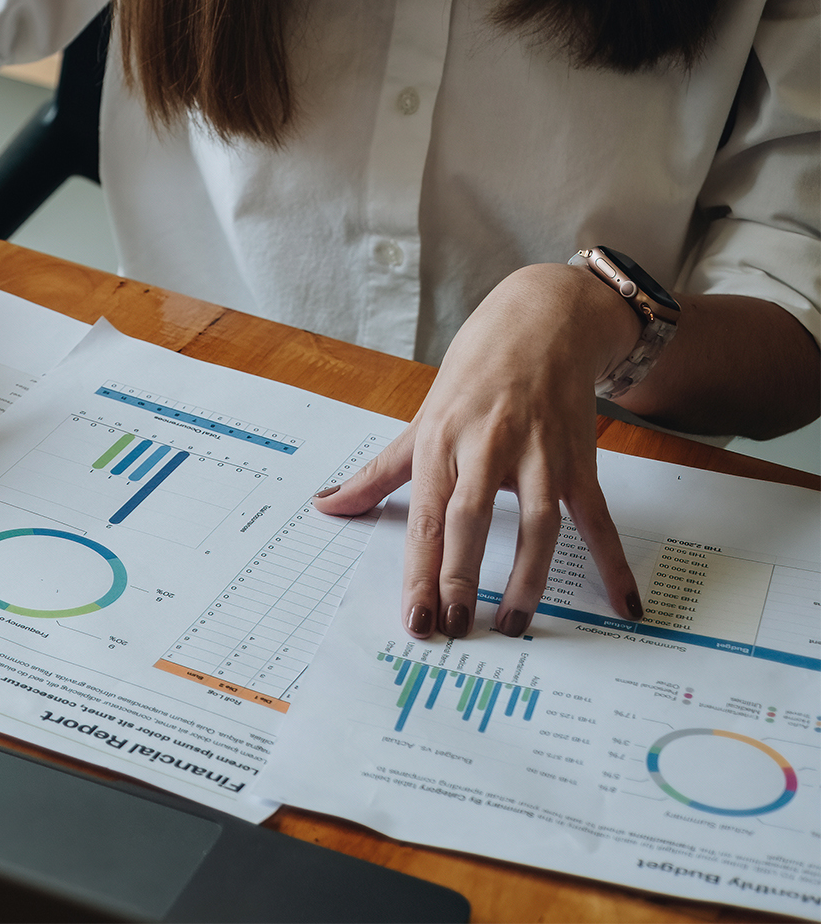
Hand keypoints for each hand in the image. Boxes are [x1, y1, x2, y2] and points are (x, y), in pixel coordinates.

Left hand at [314, 264, 646, 638]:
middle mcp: (488, 447)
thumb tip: (326, 505)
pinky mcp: (580, 459)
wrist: (542, 323)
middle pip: (471, 519)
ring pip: (538, 523)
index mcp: (441, 442)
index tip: (416, 620)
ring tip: (513, 623)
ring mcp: (540, 453)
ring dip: (526, 578)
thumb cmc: (473, 377)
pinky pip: (597, 517)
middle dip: (461, 576)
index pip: (427, 518)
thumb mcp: (419, 421)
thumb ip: (376, 474)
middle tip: (454, 626)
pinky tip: (623, 604)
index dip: (419, 573)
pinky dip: (613, 561)